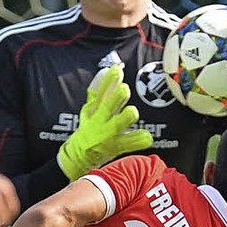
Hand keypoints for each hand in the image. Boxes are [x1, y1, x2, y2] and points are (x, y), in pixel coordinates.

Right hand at [57, 65, 152, 180]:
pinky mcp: (115, 148)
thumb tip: (109, 70)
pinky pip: (128, 145)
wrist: (79, 156)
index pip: (98, 93)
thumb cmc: (89, 128)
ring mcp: (107, 136)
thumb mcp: (91, 110)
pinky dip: (138, 141)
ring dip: (125, 118)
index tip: (116, 70)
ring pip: (117, 126)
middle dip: (115, 98)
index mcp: (93, 112)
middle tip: (124, 89)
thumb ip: (101, 91)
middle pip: (107, 108)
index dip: (107, 81)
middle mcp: (99, 123)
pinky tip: (147, 136)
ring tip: (132, 111)